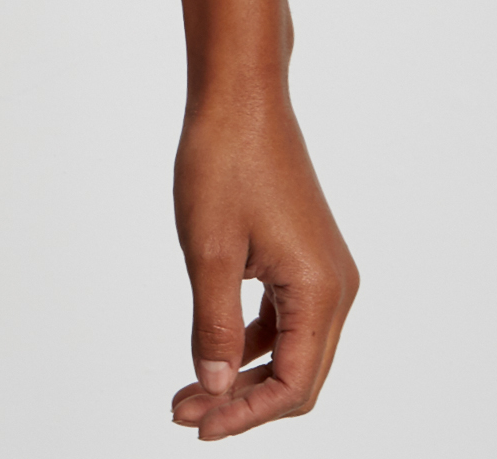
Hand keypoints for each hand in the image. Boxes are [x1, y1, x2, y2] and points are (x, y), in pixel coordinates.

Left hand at [170, 86, 356, 437]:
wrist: (239, 93)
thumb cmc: (223, 160)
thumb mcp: (209, 250)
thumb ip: (212, 324)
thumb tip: (212, 384)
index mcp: (320, 290)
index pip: (294, 384)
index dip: (246, 414)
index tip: (198, 425)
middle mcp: (334, 285)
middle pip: (297, 374)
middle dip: (242, 400)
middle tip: (184, 412)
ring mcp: (322, 268)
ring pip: (290, 346)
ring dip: (242, 371)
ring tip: (189, 389)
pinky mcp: (303, 252)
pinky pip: (284, 315)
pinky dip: (250, 337)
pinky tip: (213, 349)